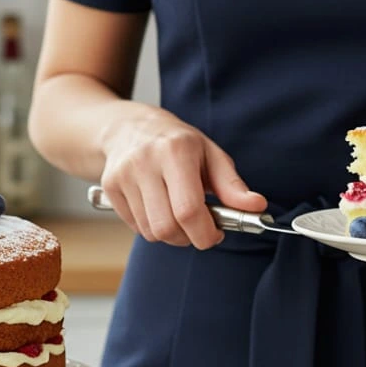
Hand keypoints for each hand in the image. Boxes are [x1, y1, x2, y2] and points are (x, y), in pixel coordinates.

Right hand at [99, 107, 265, 248]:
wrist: (128, 128)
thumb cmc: (177, 143)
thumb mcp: (210, 155)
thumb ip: (232, 185)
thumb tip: (256, 206)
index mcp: (176, 151)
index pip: (188, 210)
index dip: (205, 233)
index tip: (216, 234)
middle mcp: (145, 162)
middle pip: (167, 227)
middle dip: (188, 238)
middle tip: (199, 228)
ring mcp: (123, 176)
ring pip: (151, 232)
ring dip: (171, 234)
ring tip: (178, 214)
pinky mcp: (110, 188)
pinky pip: (136, 228)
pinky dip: (152, 228)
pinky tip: (158, 208)